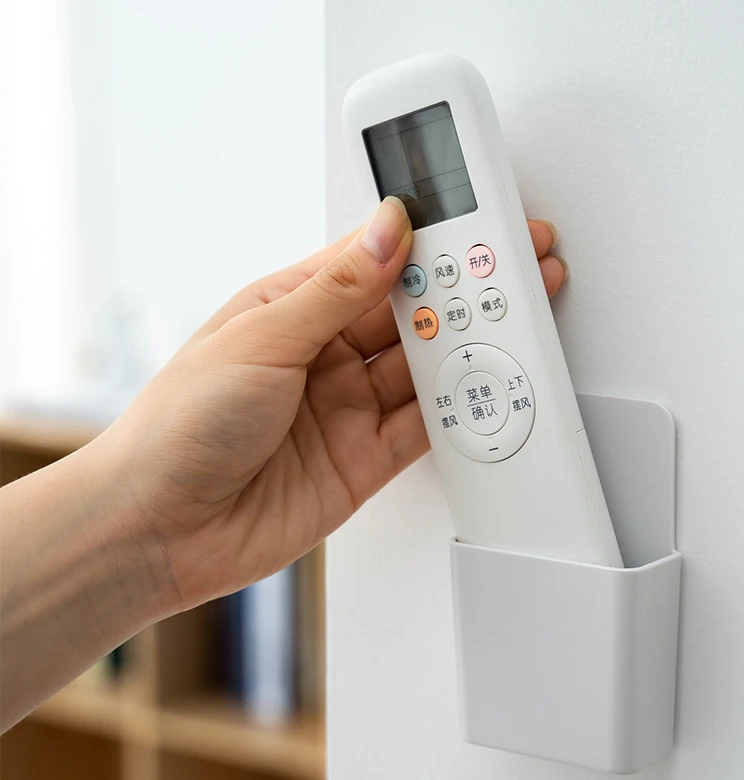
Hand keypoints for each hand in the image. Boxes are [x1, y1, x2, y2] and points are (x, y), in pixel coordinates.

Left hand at [102, 198, 565, 611]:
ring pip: (426, 365)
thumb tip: (387, 232)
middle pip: (410, 312)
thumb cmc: (179, 426)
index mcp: (293, 308)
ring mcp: (348, 407)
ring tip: (519, 317)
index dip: (428, 242)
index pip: (375, 261)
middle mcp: (325, 355)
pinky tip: (489, 383)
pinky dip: (462, 408)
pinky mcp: (366, 458)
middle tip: (517, 265)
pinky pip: (427, 426)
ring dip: (470, 344)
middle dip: (464, 291)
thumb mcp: (260, 339)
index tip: (475, 221)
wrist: (160, 530)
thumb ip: (335, 291)